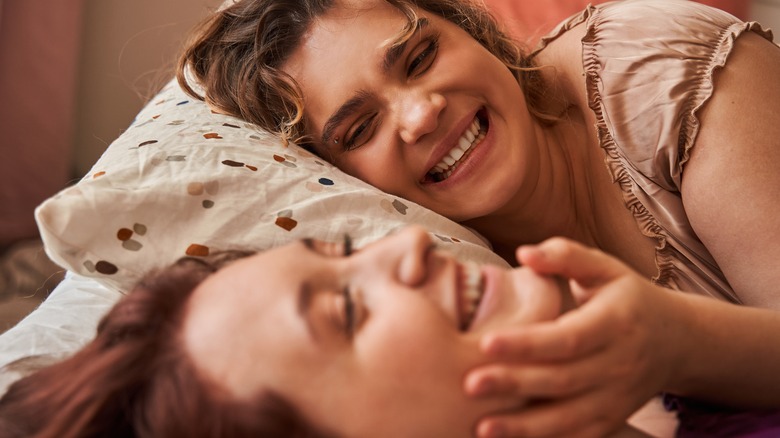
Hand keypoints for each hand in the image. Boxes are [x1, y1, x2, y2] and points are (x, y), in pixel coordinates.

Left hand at [464, 238, 683, 437]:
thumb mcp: (605, 268)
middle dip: (515, 384)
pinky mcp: (612, 420)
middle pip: (562, 380)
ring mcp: (617, 398)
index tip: (485, 343)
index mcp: (615, 322)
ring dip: (524, 427)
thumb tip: (524, 253)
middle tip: (470, 384)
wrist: (678, 342)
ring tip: (482, 426)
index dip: (527, 344)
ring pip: (569, 419)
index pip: (568, 338)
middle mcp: (619, 364)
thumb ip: (565, 256)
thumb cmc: (628, 298)